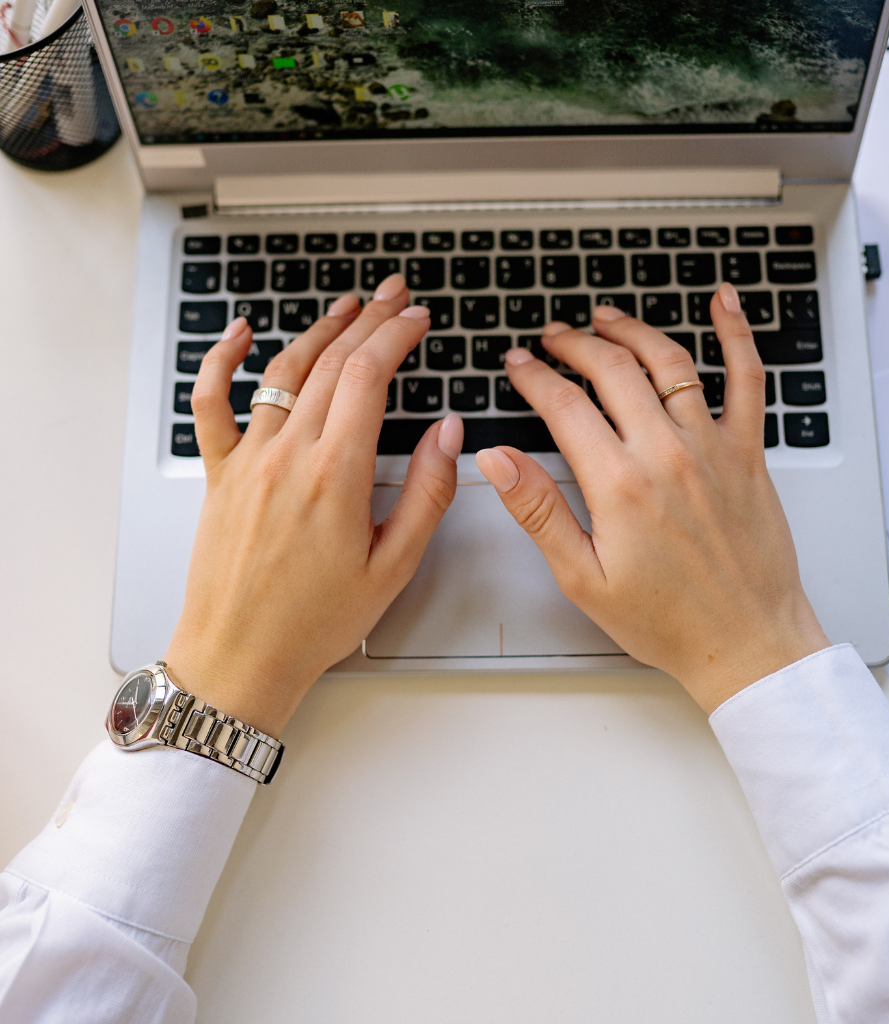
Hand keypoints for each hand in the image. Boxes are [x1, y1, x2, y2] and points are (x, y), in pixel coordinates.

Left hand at [164, 275, 463, 734]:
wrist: (240, 656)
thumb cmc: (314, 622)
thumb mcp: (393, 566)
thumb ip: (426, 494)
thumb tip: (448, 435)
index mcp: (334, 476)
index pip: (368, 376)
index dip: (397, 336)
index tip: (417, 319)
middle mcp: (287, 456)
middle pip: (331, 362)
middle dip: (369, 320)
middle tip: (394, 296)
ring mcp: (248, 460)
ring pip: (283, 371)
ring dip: (319, 330)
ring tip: (347, 306)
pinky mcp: (220, 474)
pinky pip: (211, 403)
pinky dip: (222, 358)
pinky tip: (241, 332)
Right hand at [474, 282, 828, 712]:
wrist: (745, 642)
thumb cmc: (667, 620)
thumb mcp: (583, 577)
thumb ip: (539, 511)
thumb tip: (497, 460)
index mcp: (620, 484)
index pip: (564, 405)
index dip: (533, 377)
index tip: (518, 366)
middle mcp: (667, 453)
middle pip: (611, 370)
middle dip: (573, 344)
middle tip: (552, 337)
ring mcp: (713, 447)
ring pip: (669, 362)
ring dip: (631, 330)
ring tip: (605, 318)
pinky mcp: (748, 453)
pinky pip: (747, 379)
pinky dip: (736, 334)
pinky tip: (725, 302)